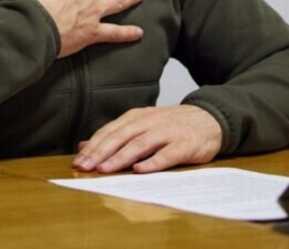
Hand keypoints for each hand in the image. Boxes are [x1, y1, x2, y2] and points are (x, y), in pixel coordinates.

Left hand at [72, 105, 222, 173]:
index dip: (93, 146)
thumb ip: (115, 135)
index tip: (78, 161)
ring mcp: (167, 132)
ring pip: (140, 144)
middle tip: (85, 167)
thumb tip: (84, 145)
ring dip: (121, 157)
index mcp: (137, 117)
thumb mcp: (142, 125)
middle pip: (121, 137)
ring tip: (105, 169)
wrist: (210, 119)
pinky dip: (153, 162)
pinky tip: (140, 171)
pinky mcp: (184, 144)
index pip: (110, 131)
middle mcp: (149, 122)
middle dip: (101, 152)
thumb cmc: (172, 125)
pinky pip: (166, 154)